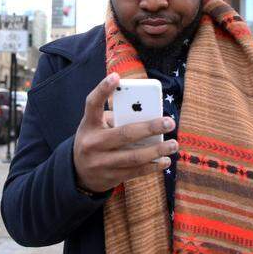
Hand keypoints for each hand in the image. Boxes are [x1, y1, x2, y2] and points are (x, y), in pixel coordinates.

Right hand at [72, 73, 177, 193]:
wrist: (78, 174)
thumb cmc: (95, 142)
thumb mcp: (96, 128)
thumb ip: (116, 119)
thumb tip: (149, 116)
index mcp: (89, 125)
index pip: (92, 104)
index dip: (103, 89)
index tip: (116, 76)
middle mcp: (93, 143)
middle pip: (124, 133)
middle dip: (150, 127)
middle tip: (169, 122)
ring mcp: (101, 162)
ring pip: (133, 157)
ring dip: (157, 150)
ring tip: (174, 145)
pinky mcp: (111, 177)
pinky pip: (136, 171)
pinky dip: (154, 166)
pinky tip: (166, 161)